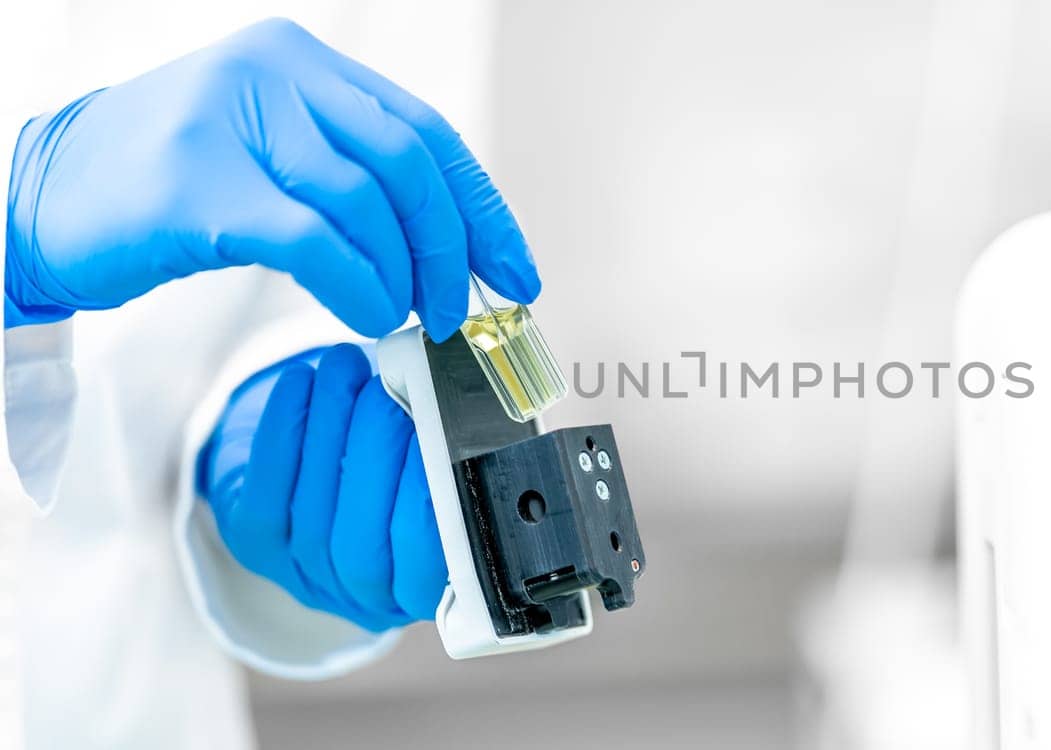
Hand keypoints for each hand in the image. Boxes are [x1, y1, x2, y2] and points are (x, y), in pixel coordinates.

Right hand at [4, 18, 538, 337]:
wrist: (46, 194)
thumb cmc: (167, 182)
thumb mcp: (270, 147)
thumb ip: (351, 171)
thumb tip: (448, 243)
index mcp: (301, 59)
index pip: (424, 130)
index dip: (480, 207)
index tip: (514, 267)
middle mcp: (272, 72)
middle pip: (408, 163)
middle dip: (450, 246)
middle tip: (459, 304)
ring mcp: (233, 123)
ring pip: (366, 203)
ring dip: (403, 274)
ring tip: (405, 312)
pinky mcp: (202, 188)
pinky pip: (315, 242)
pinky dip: (358, 286)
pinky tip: (368, 314)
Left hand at [197, 343, 447, 630]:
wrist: (337, 478)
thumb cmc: (412, 467)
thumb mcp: (446, 472)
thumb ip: (452, 458)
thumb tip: (459, 407)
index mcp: (431, 589)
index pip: (426, 567)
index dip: (425, 504)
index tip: (437, 436)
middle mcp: (368, 597)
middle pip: (361, 545)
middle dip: (374, 458)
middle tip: (387, 390)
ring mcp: (309, 576)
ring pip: (314, 515)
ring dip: (329, 428)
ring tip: (346, 367)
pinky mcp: (258, 545)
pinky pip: (266, 495)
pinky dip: (281, 431)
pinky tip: (300, 382)